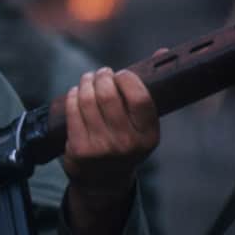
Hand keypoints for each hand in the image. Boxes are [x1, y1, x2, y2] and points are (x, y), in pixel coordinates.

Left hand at [62, 66, 158, 234]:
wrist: (104, 182)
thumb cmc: (126, 141)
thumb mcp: (143, 125)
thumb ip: (149, 89)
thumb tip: (162, 52)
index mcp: (148, 135)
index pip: (140, 97)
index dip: (127, 79)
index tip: (121, 74)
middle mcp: (127, 143)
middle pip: (108, 95)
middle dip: (102, 76)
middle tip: (101, 73)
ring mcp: (102, 148)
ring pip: (87, 100)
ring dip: (85, 82)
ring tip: (88, 79)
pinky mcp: (79, 149)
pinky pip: (72, 111)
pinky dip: (72, 95)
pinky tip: (76, 92)